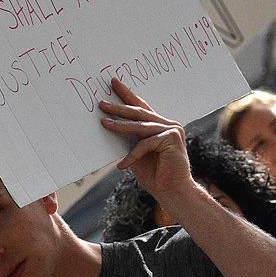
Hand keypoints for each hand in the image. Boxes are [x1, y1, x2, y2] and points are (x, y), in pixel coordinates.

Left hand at [99, 80, 194, 204]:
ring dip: (120, 126)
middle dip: (119, 108)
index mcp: (161, 126)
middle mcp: (169, 125)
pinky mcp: (172, 140)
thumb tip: (111, 124)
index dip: (127, 95)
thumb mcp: (137, 153)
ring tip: (104, 123)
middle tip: (102, 103)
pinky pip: (145, 144)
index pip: (142, 107)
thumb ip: (131, 138)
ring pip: (141, 126)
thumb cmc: (155, 176)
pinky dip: (132, 155)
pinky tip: (121, 166)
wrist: (173, 192)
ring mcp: (172, 131)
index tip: (113, 83)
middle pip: (140, 113)